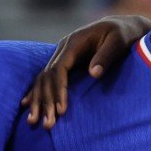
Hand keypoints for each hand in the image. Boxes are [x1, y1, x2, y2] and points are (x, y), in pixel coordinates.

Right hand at [22, 15, 150, 127]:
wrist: (121, 26)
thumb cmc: (123, 34)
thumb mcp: (119, 41)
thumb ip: (106, 56)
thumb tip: (93, 73)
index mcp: (74, 42)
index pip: (59, 69)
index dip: (58, 90)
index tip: (62, 110)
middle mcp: (63, 48)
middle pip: (47, 76)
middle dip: (46, 100)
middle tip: (48, 123)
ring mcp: (62, 56)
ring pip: (43, 79)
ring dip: (39, 100)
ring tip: (34, 121)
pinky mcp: (65, 63)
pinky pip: (47, 78)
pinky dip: (37, 92)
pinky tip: (28, 105)